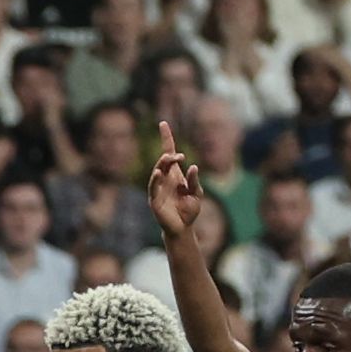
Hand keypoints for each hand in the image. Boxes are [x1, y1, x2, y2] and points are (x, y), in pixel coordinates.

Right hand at [148, 120, 202, 239]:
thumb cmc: (189, 209)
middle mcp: (165, 179)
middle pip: (163, 161)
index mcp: (175, 175)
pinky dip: (155, 179)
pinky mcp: (154, 200)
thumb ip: (194, 180)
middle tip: (178, 156)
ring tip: (170, 158)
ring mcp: (158, 189)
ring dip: (163, 164)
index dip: (166, 138)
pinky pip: (153, 187)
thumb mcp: (196, 192)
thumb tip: (191, 166)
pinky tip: (158, 172)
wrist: (183, 228)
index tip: (163, 124)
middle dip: (169, 156)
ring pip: (158, 172)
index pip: (169, 153)